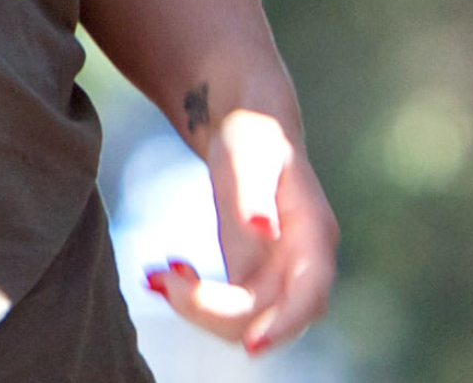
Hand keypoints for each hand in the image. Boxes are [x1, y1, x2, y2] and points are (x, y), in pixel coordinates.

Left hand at [146, 103, 337, 356]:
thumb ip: (255, 193)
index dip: (286, 325)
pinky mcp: (251, 276)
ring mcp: (278, 274)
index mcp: (314, 237)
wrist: (248, 127)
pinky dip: (193, 300)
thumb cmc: (253, 134)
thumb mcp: (250, 155)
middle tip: (165, 282)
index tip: (251, 346)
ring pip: (244, 320)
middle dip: (217, 315)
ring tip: (158, 275)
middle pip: (270, 316)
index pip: (310, 295)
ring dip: (199, 310)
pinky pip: (226, 307)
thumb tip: (262, 228)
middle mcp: (302, 263)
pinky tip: (165, 272)